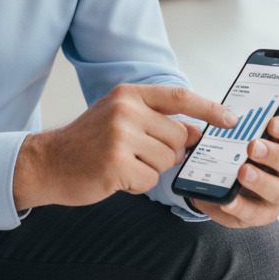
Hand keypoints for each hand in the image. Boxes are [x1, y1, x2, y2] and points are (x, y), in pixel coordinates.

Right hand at [13, 84, 237, 209]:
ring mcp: (119, 137)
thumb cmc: (87, 142)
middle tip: (137, 154)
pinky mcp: (115, 165)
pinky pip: (149, 181)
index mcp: (129, 94)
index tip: (231, 119)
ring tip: (122, 163)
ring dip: (150, 169)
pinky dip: (137, 184)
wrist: (46, 163)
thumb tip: (196, 132)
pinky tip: (115, 177)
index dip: (210, 109)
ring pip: (166, 160)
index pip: (180, 97)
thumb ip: (157, 120)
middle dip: (167, 153)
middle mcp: (125, 111)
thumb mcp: (120, 118)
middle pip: (177, 137)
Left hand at [191, 89, 278, 228]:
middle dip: (273, 153)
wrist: (220, 176)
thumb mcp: (248, 124)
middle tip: (253, 146)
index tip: (272, 122)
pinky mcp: (259, 213)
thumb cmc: (240, 144)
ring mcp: (276, 193)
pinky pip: (252, 213)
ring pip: (277, 190)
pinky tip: (226, 199)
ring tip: (242, 172)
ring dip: (260, 180)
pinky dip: (239, 206)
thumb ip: (267, 107)